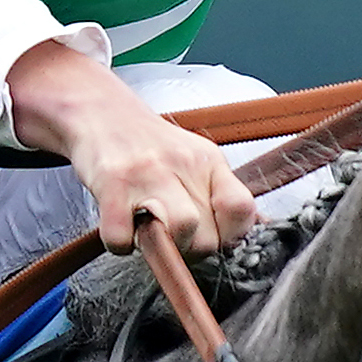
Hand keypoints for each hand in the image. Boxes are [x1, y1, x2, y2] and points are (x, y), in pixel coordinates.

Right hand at [5, 38, 259, 253]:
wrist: (99, 111)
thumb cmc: (148, 145)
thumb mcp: (195, 159)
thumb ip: (222, 194)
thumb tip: (262, 227)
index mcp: (208, 163)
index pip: (242, 209)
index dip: (231, 236)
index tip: (213, 238)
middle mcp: (183, 165)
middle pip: (210, 236)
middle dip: (191, 251)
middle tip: (173, 240)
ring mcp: (148, 174)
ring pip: (181, 232)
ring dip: (164, 249)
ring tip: (150, 235)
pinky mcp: (112, 184)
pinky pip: (123, 238)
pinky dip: (120, 245)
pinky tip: (120, 228)